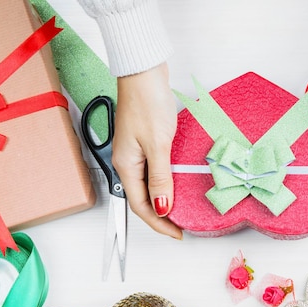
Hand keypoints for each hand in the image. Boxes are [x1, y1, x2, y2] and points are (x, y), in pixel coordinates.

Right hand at [112, 63, 182, 238]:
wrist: (144, 72)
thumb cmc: (147, 101)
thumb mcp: (158, 144)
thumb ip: (160, 178)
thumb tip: (162, 207)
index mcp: (126, 166)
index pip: (141, 206)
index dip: (159, 224)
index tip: (177, 233)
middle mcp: (127, 162)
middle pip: (143, 199)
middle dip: (161, 216)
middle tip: (181, 225)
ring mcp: (134, 153)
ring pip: (148, 186)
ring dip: (163, 200)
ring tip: (181, 209)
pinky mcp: (144, 142)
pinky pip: (153, 171)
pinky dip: (164, 182)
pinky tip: (176, 183)